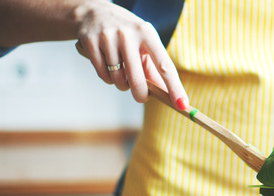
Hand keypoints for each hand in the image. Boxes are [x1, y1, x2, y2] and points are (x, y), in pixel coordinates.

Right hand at [73, 1, 188, 108]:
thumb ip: (154, 68)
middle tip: (142, 97)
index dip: (174, 87)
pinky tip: (108, 67)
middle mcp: (128, 34)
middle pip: (137, 79)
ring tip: (121, 72)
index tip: (182, 104)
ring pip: (118, 79)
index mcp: (147, 33)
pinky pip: (103, 75)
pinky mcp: (90, 43)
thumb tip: (166, 94)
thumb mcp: (144, 42)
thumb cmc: (126, 33)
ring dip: (121, 83)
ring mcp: (108, 38)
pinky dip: (107, 78)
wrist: (93, 12)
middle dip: (141, 95)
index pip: (164, 66)